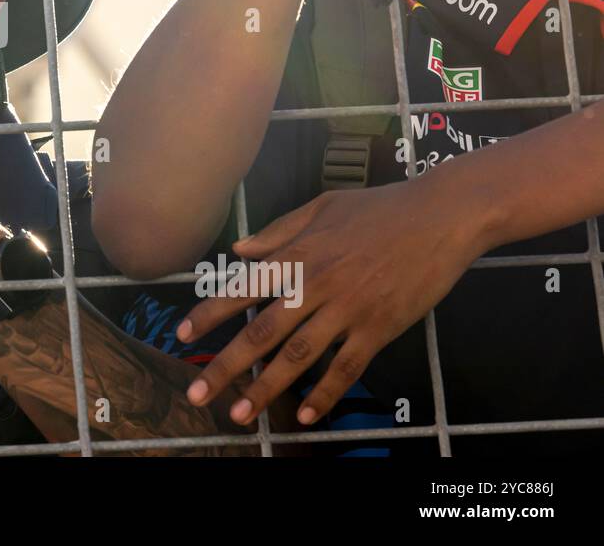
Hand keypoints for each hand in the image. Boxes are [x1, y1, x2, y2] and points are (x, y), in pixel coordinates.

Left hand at [175, 179, 488, 426]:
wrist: (442, 215)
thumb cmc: (380, 207)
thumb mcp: (323, 206)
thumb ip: (278, 231)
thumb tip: (238, 249)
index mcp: (298, 254)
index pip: (242, 288)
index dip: (209, 314)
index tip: (181, 337)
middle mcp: (316, 285)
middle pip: (261, 332)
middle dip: (225, 366)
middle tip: (197, 394)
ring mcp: (348, 309)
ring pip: (298, 356)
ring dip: (266, 389)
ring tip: (240, 415)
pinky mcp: (380, 328)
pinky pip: (347, 368)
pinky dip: (325, 394)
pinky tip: (306, 417)